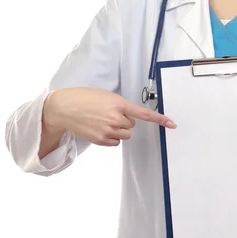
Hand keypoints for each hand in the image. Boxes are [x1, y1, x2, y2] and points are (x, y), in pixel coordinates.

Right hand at [44, 87, 176, 145]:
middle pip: (132, 125)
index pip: (143, 114)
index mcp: (119, 104)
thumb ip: (121, 105)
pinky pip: (116, 142)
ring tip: (103, 121)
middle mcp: (115, 118)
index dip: (159, 119)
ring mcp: (108, 130)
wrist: (64, 108)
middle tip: (109, 114)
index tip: (172, 124)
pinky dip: (112, 137)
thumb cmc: (85, 98)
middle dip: (125, 120)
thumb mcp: (106, 95)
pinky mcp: (101, 140)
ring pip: (126, 134)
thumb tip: (130, 116)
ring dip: (119, 129)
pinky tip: (100, 129)